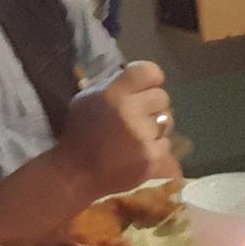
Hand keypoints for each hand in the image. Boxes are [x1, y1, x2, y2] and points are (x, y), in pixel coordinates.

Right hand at [58, 61, 180, 199]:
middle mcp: (130, 111)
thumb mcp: (86, 100)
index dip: (150, 78)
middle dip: (151, 105)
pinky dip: (154, 147)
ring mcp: (143, 135)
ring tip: (137, 135)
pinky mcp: (153, 157)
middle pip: (162, 96)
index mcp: (112, 94)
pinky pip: (165, 143)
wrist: (77, 174)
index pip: (149, 71)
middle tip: (137, 115)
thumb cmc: (80, 133)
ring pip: (167, 121)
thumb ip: (112, 87)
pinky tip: (137, 152)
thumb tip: (136, 80)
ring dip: (155, 126)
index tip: (144, 86)